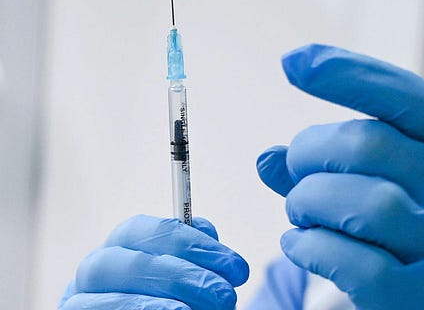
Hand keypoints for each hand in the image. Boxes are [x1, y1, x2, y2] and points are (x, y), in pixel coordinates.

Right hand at [59, 215, 248, 309]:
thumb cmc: (174, 300)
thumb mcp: (187, 274)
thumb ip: (193, 252)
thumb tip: (205, 230)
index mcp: (121, 247)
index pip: (145, 230)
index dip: (192, 244)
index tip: (236, 268)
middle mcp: (94, 272)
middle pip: (124, 264)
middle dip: (180, 276)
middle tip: (224, 294)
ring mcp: (80, 303)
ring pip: (107, 301)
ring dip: (160, 305)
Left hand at [257, 44, 423, 308]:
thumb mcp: (409, 198)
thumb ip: (343, 173)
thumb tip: (268, 157)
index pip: (409, 98)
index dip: (350, 74)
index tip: (294, 62)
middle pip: (369, 144)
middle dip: (309, 152)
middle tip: (292, 171)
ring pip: (357, 202)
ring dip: (306, 202)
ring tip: (299, 214)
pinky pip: (351, 260)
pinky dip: (310, 247)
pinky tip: (302, 246)